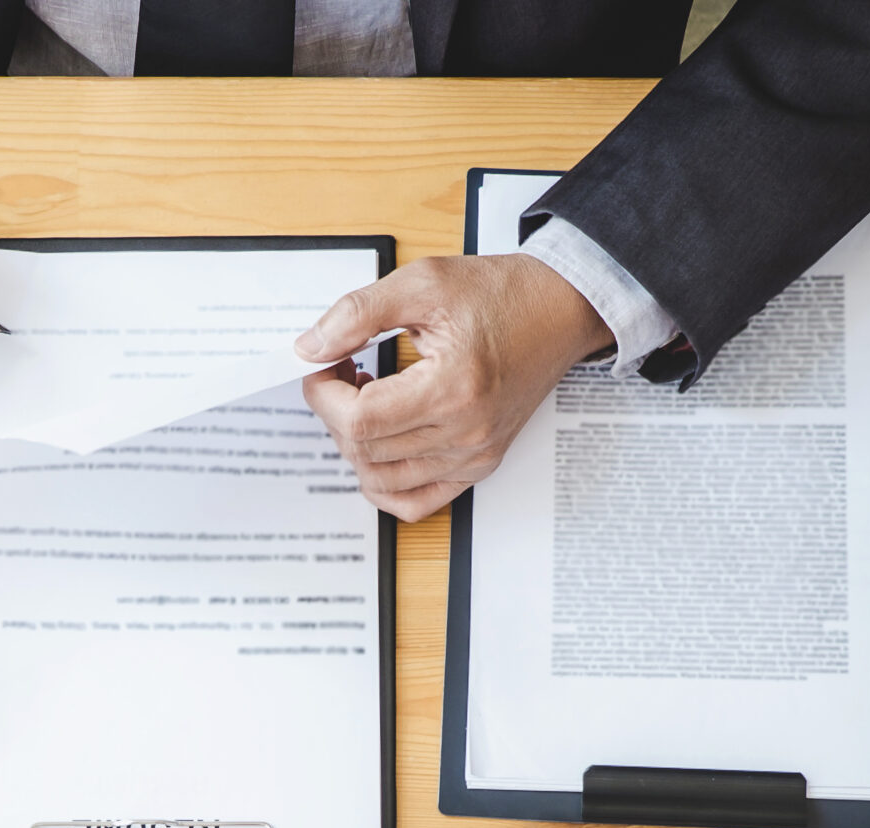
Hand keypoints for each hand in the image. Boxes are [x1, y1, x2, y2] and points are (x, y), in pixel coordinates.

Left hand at [296, 253, 610, 521]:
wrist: (558, 310)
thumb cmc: (502, 295)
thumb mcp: (423, 283)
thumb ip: (358, 314)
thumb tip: (311, 348)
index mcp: (453, 388)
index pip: (360, 419)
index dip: (323, 395)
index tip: (321, 366)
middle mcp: (466, 433)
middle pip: (365, 450)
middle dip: (333, 412)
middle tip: (340, 372)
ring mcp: (473, 457)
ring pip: (381, 479)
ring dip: (355, 444)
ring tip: (364, 400)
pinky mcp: (478, 466)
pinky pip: (416, 502)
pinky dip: (383, 484)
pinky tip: (379, 445)